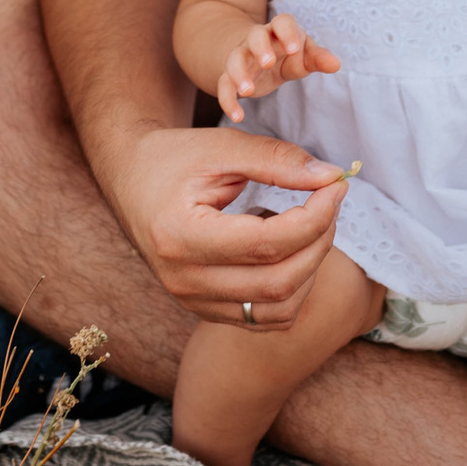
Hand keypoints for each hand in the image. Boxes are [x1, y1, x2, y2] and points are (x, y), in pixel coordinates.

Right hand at [107, 124, 349, 329]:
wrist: (130, 179)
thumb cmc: (173, 158)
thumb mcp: (222, 147)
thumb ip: (276, 161)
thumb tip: (331, 177)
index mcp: (180, 236)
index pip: (267, 244)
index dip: (315, 217)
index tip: (336, 186)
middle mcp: (183, 280)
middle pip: (277, 282)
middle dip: (319, 241)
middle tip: (330, 203)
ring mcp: (191, 301)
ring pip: (277, 309)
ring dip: (310, 269)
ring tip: (309, 225)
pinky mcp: (202, 309)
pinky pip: (263, 318)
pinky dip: (291, 289)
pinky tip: (287, 249)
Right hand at [217, 14, 340, 120]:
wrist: (258, 54)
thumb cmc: (288, 52)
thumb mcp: (304, 54)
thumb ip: (318, 58)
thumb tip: (335, 64)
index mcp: (279, 30)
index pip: (282, 22)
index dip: (287, 33)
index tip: (294, 48)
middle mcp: (256, 39)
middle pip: (254, 37)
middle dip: (260, 48)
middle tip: (268, 63)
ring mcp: (241, 56)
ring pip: (234, 59)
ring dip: (239, 73)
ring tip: (248, 91)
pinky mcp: (230, 75)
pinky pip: (224, 85)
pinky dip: (228, 100)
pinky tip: (237, 116)